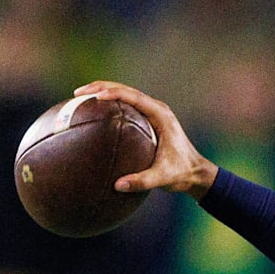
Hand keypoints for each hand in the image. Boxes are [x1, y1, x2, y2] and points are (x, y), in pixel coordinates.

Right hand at [73, 81, 217, 199]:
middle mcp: (157, 109)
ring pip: (126, 95)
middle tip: (78, 93)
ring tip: (80, 97)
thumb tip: (117, 185)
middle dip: (101, 88)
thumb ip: (142, 181)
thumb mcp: (163, 177)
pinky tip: (93, 111)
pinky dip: (110, 103)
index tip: (94, 96)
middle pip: (126, 90)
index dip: (114, 93)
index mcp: (161, 116)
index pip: (135, 97)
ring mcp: (153, 113)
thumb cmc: (181, 172)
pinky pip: (127, 105)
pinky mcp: (149, 119)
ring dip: (104, 92)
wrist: (196, 172)